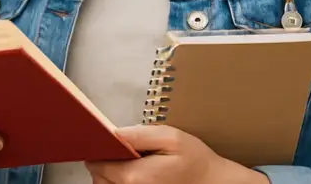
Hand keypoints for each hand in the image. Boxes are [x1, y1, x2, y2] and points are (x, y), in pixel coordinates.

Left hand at [84, 125, 268, 183]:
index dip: (99, 150)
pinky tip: (134, 172)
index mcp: (136, 177)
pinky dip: (119, 181)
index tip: (104, 141)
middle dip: (104, 162)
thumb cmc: (194, 161)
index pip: (98, 165)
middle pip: (99, 178)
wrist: (213, 183)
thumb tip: (112, 132)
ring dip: (111, 173)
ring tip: (130, 162)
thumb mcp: (170, 137)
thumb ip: (139, 134)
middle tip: (121, 150)